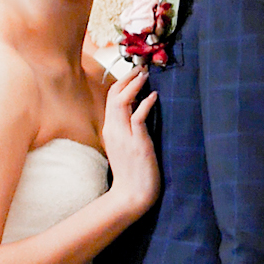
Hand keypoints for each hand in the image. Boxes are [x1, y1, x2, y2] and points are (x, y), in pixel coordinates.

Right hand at [102, 67, 158, 218]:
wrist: (131, 194)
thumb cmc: (132, 172)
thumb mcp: (125, 146)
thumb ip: (127, 129)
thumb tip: (138, 110)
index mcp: (109, 130)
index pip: (110, 99)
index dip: (122, 83)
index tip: (134, 74)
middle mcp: (113, 130)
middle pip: (114, 95)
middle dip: (128, 78)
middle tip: (141, 69)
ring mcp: (124, 136)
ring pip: (122, 102)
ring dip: (135, 85)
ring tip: (146, 76)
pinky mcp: (137, 143)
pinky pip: (138, 117)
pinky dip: (146, 103)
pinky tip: (154, 96)